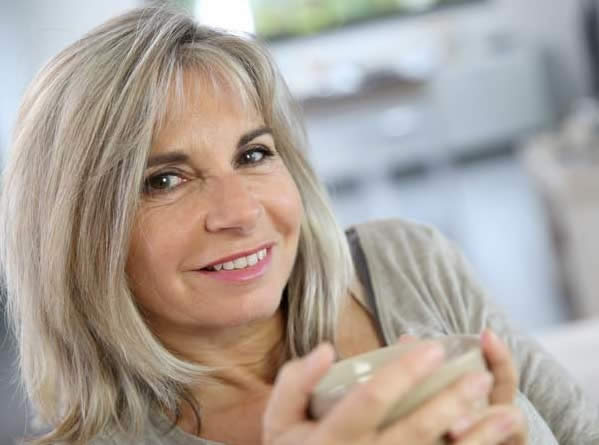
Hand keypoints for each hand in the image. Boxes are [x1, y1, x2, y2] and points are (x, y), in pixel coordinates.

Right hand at [263, 341, 524, 443]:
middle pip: (414, 429)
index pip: (372, 399)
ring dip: (475, 437)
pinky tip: (491, 442)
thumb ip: (296, 382)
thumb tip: (327, 349)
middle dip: (451, 401)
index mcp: (332, 438)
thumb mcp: (279, 419)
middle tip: (480, 375)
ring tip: (506, 413)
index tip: (432, 347)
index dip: (404, 372)